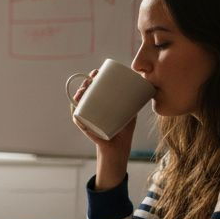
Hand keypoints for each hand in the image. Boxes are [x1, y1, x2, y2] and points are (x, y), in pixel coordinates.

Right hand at [71, 70, 133, 190]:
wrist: (120, 146)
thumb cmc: (124, 128)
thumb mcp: (131, 111)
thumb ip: (135, 100)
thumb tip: (145, 86)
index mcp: (100, 102)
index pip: (94, 87)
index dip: (93, 78)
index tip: (97, 72)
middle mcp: (91, 108)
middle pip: (85, 92)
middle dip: (85, 82)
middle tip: (92, 79)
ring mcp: (87, 116)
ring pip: (79, 102)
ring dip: (79, 93)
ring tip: (85, 90)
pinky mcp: (86, 126)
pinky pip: (77, 117)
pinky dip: (75, 111)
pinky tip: (76, 105)